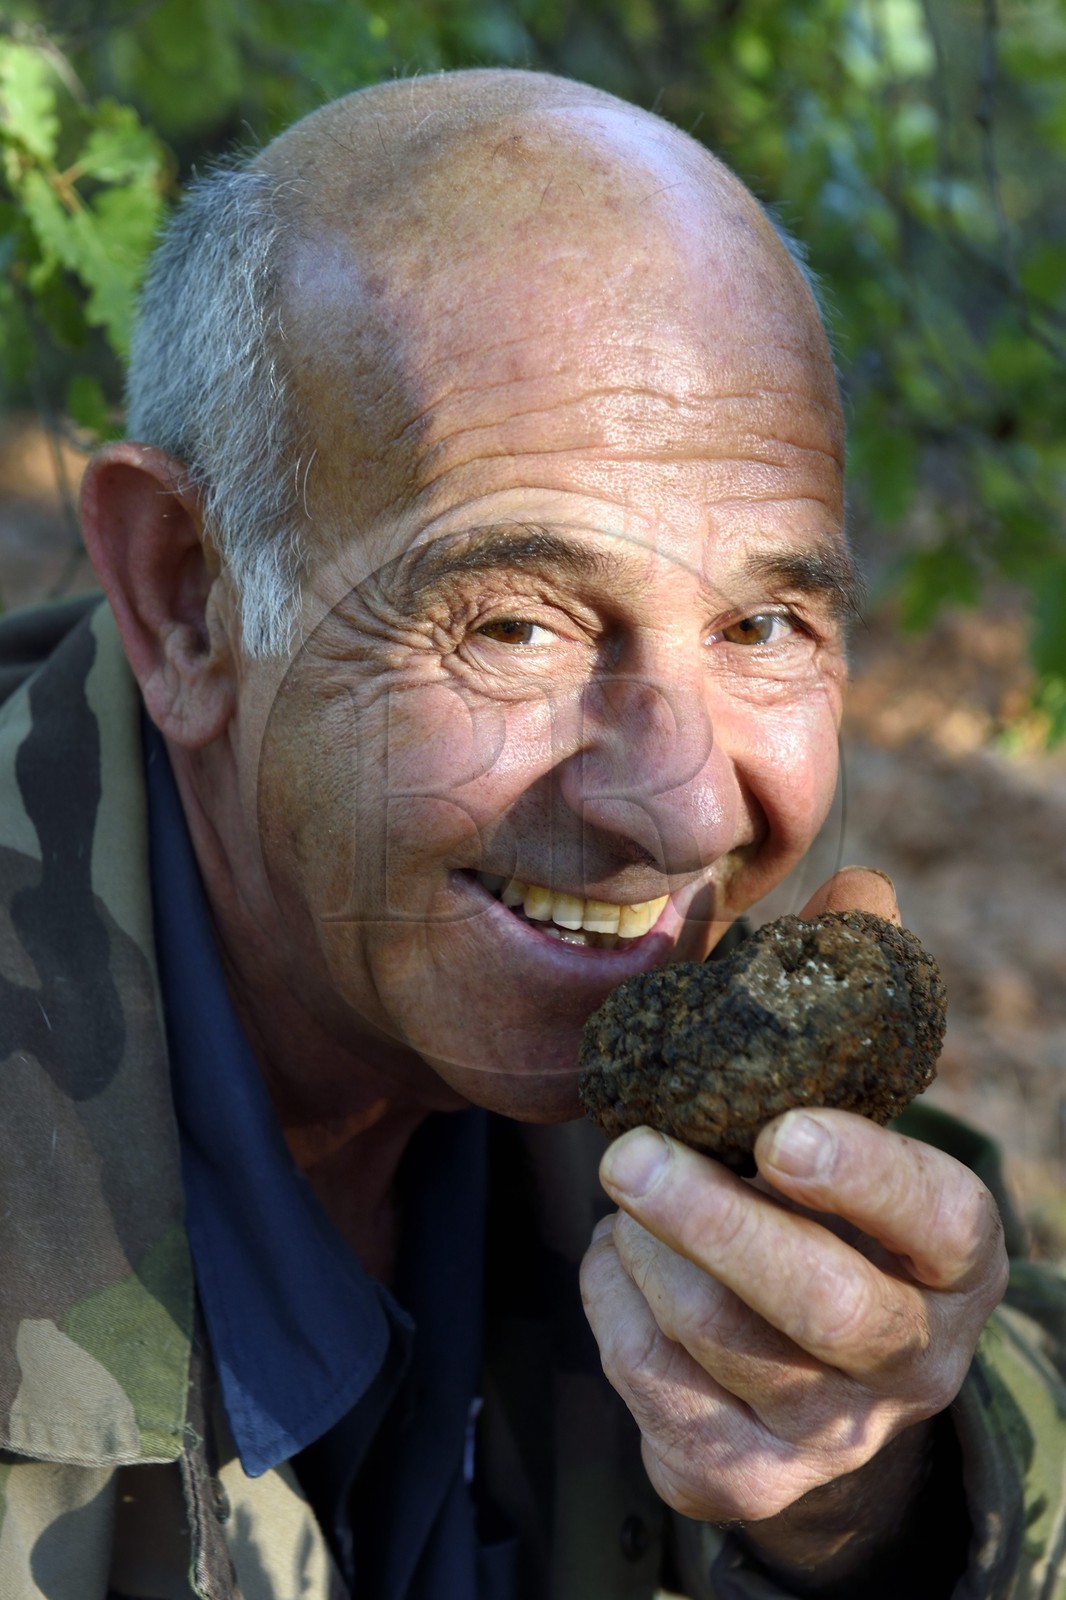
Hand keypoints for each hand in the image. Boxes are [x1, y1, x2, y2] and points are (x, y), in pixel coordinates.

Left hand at [578, 869, 1008, 1585]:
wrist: (821, 1364)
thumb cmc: (825, 1200)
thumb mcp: (846, 1106)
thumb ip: (846, 998)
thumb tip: (859, 882)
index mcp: (952, 1250)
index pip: (936, 1219)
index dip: (864, 1177)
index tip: (779, 1130)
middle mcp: (911, 1352)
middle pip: (823, 1308)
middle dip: (716, 1225)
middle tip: (627, 1155)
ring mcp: (834, 1429)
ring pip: (730, 1356)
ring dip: (650, 1261)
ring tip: (621, 1194)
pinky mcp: (751, 1475)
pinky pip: (666, 1409)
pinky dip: (616, 1323)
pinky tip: (612, 1262)